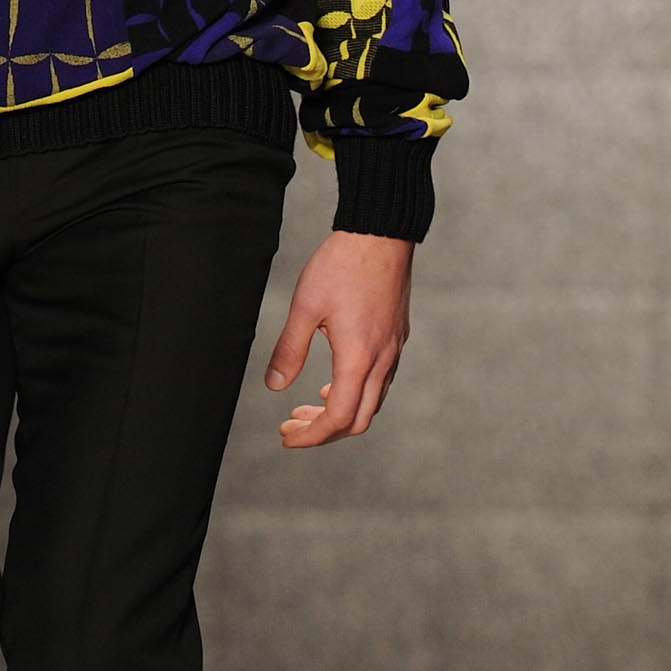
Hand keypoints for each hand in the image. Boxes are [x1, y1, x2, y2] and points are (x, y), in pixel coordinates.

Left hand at [263, 230, 412, 447]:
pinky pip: (380, 382)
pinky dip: (355, 393)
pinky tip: (332, 382)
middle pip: (358, 420)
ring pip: (371, 403)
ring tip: (306, 407)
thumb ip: (289, 349)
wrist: (381, 233)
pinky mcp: (396, 337)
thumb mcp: (304, 307)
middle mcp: (383, 360)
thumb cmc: (341, 264)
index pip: (337, 417)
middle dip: (323, 432)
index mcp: (358, 357)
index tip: (286, 436)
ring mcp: (393, 349)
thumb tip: (274, 385)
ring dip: (339, 413)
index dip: (311, 436)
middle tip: (290, 425)